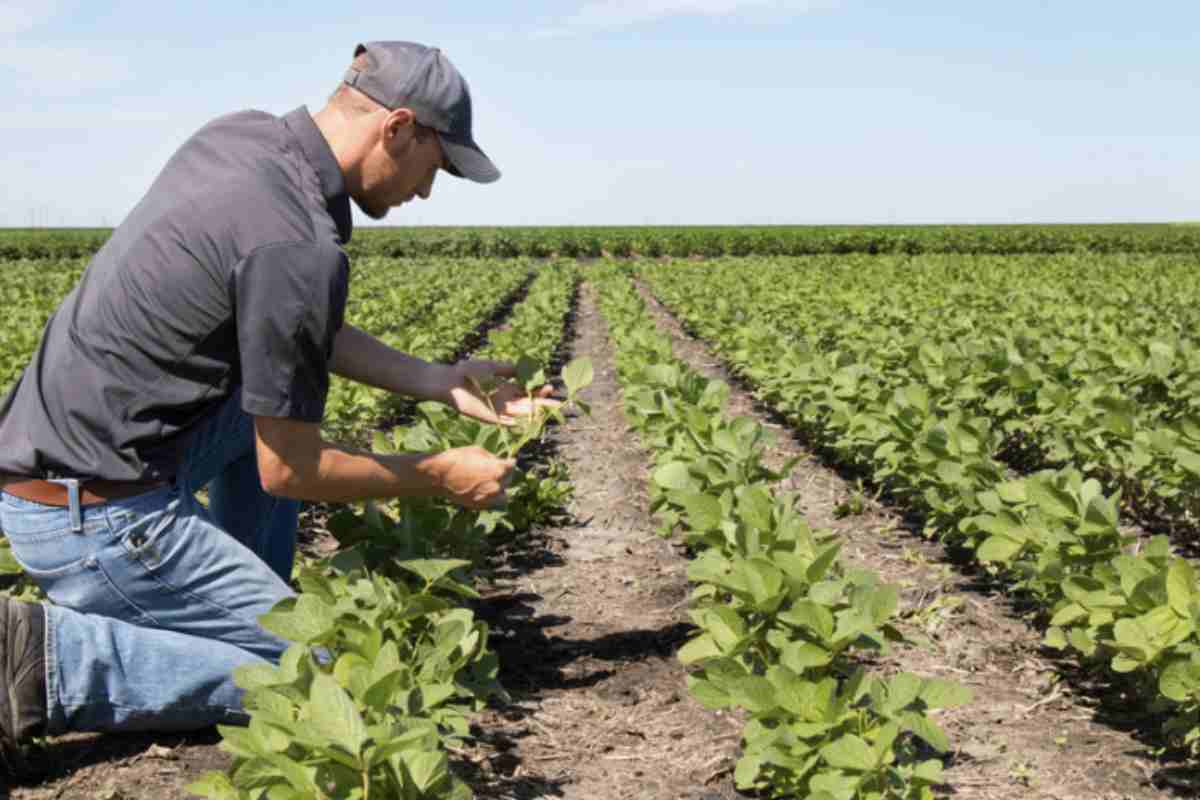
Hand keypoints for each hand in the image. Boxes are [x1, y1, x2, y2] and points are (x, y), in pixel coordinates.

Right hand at [429, 446, 516, 509]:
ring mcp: (489, 498)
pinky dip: (490, 497)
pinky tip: (480, 489)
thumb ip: (492, 458)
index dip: (508, 462)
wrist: (440, 476)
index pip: (513, 465)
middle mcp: (497, 485)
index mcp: (499, 469)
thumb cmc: (457, 459)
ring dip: (499, 489)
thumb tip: (499, 462)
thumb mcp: (478, 451)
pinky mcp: (480, 505)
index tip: (506, 461)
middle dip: (504, 474)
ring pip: (503, 495)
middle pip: (509, 480)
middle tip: (493, 470)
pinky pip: (491, 502)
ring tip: (489, 482)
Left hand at [444, 359, 561, 424]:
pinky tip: (526, 423)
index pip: (528, 391)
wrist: (451, 380)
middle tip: (559, 404)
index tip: (551, 387)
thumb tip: (527, 369)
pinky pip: (505, 423)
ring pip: (520, 414)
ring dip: (533, 414)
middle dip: (543, 404)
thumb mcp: (493, 367)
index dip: (540, 391)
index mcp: (507, 387)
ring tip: (547, 412)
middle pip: (528, 404)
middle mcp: (505, 400)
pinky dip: (514, 424)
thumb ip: (509, 369)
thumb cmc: (470, 371)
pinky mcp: (489, 418)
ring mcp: (498, 410)